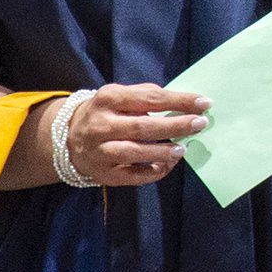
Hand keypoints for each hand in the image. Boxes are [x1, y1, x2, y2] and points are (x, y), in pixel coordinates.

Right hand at [55, 83, 209, 187]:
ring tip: (183, 149)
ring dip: (162, 151)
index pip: (149, 98)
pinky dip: (151, 172)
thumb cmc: (106, 112)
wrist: (68, 137)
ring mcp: (99, 150)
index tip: (203, 102)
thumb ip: (146, 96)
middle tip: (199, 124)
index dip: (178, 101)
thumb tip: (183, 103)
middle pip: (142, 126)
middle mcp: (101, 124)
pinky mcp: (103, 173)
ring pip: (134, 152)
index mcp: (108, 98)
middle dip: (174, 126)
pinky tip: (167, 166)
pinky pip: (130, 175)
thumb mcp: (120, 96)